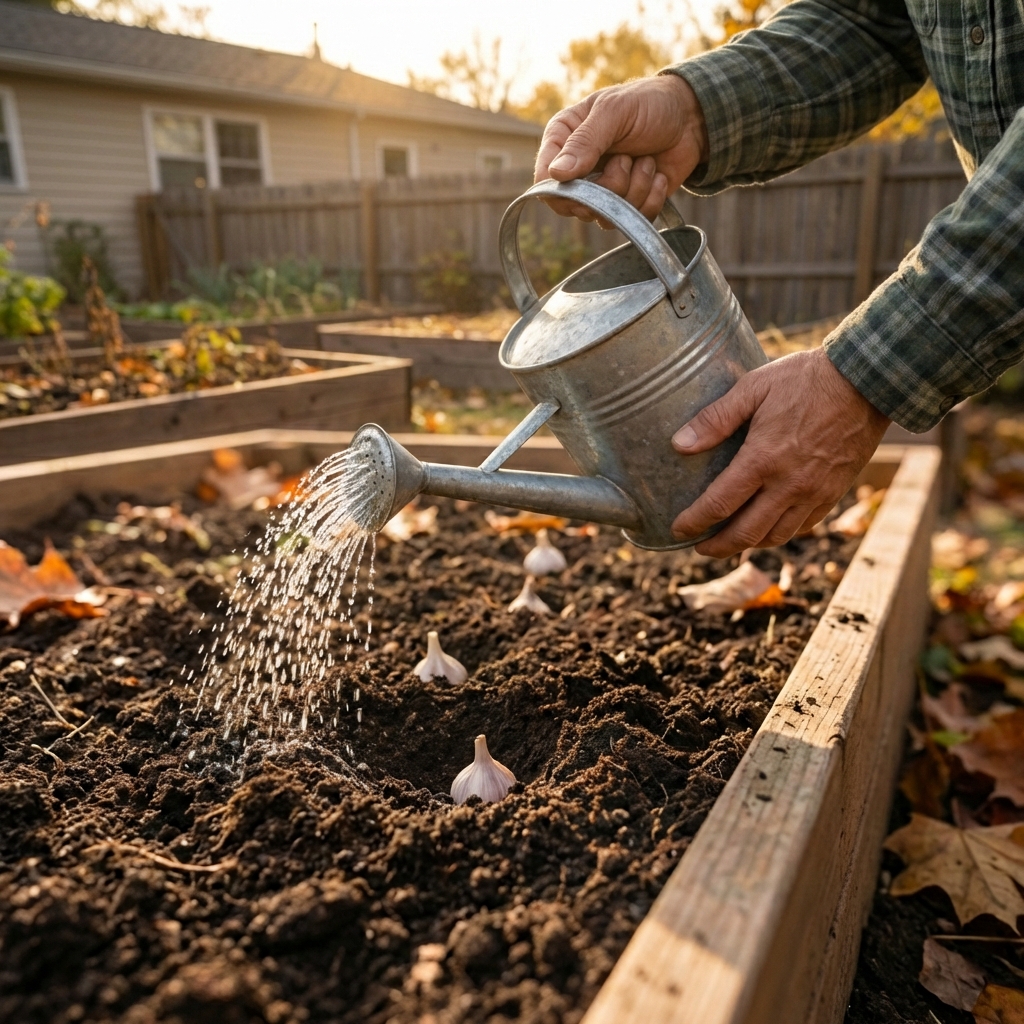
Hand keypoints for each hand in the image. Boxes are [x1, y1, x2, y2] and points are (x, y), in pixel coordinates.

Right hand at [534, 74, 708, 224]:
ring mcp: (603, 190)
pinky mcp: (627, 205)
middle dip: (610, 185)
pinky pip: (631, 220)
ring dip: (634, 188)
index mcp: (564, 139)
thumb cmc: (649, 104)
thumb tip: (556, 174)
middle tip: (626, 157)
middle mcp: (578, 169)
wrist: (692, 118)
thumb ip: (585, 141)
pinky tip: (656, 174)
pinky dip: (650, 198)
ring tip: (645, 159)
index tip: (585, 179)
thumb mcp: (615, 112)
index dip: (562, 188)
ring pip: (605, 216)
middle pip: (576, 205)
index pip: (545, 181)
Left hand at [670, 348, 890, 556]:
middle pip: (746, 533)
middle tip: (698, 547)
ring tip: (729, 542)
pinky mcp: (833, 492)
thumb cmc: (806, 379)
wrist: (867, 380)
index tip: (678, 530)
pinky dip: (779, 534)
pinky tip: (767, 529)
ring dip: (748, 545)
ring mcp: (814, 492)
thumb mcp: (753, 387)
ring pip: (775, 536)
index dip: (694, 522)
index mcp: (763, 459)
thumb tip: (680, 443)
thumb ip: (715, 419)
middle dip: (717, 547)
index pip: (719, 504)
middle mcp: (788, 484)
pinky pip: (802, 526)